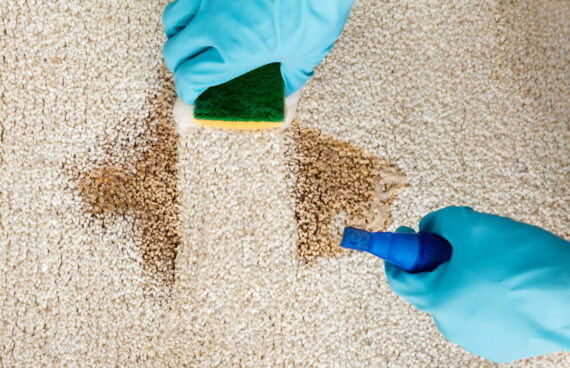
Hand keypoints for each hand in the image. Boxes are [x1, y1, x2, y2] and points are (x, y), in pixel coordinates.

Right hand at [163, 0, 354, 103]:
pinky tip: (206, 14)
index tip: (193, 95)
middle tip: (192, 72)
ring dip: (178, 36)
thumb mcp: (307, 55)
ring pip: (172, 19)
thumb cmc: (318, 11)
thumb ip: (290, 79)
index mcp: (235, 51)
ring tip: (193, 41)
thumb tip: (285, 95)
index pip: (190, 77)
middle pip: (173, 51)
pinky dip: (189, 10)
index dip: (187, 91)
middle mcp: (216, 23)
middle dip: (179, 67)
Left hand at [386, 206, 569, 362]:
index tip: (405, 234)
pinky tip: (507, 279)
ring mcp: (477, 339)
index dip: (399, 252)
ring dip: (463, 275)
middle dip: (437, 258)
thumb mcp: (470, 224)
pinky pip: (481, 313)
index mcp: (437, 300)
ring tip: (491, 257)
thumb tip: (429, 227)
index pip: (399, 278)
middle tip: (455, 238)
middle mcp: (452, 326)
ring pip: (457, 299)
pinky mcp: (502, 345)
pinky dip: (484, 294)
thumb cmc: (524, 262)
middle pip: (429, 286)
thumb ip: (439, 221)